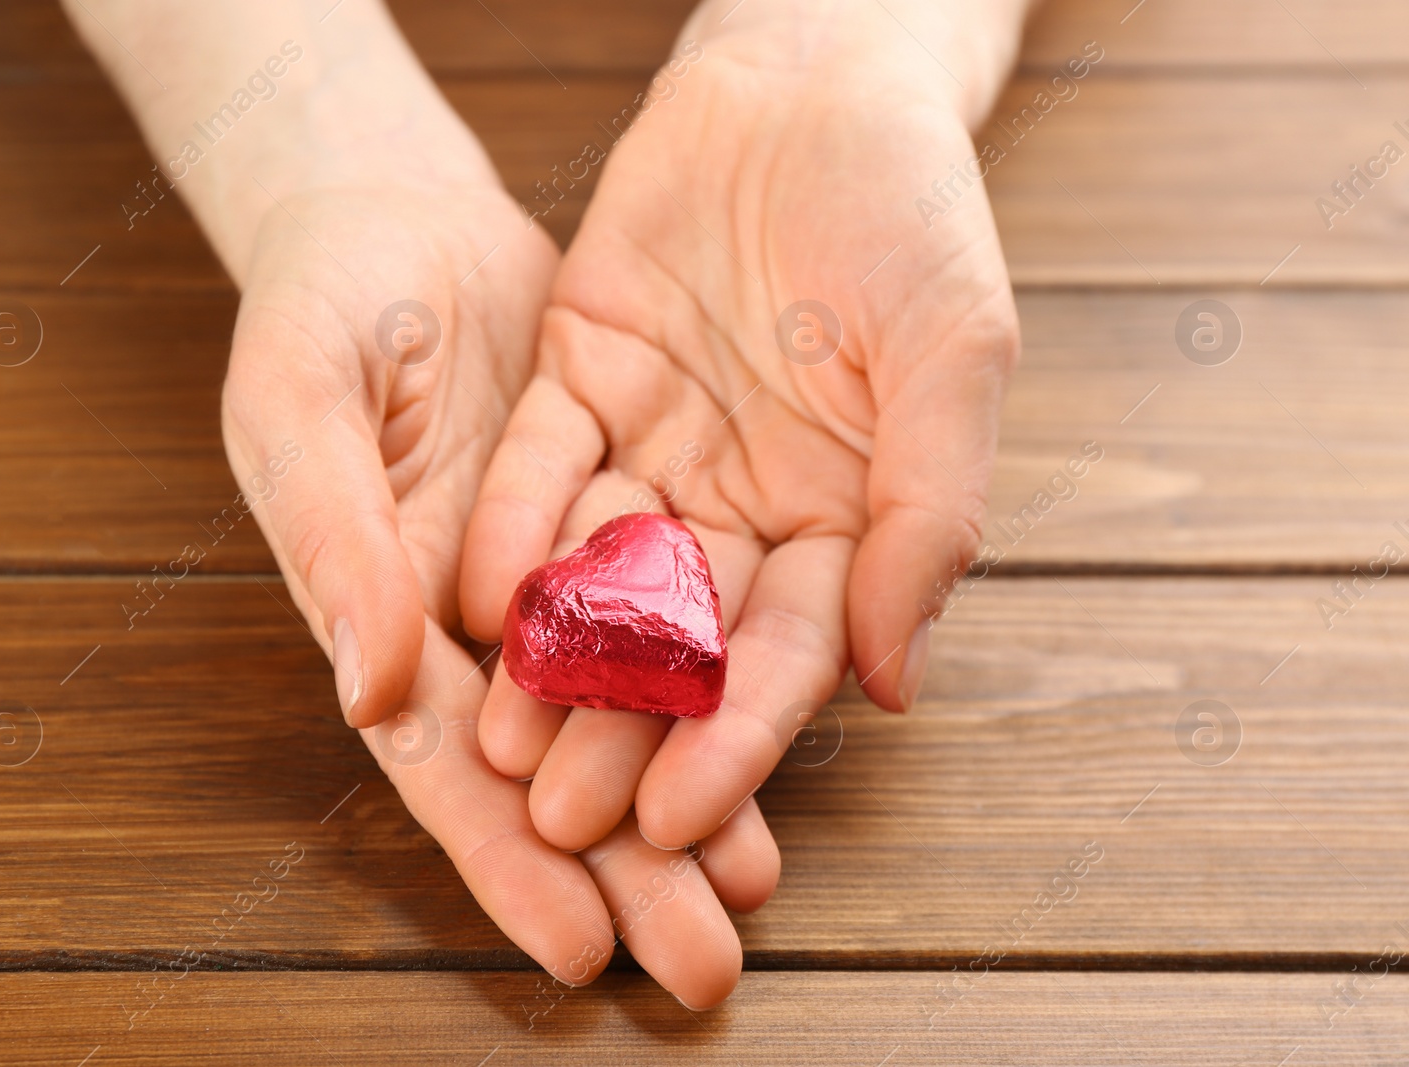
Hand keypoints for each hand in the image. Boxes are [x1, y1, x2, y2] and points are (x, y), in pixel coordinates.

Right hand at [223, 180, 768, 1005]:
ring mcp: (548, 573)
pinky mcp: (611, 511)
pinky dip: (717, 671)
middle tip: (704, 965)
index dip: (506, 860)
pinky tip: (766, 734)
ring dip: (687, 795)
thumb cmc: (319, 307)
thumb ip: (334, 546)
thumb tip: (375, 687)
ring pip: (627, 706)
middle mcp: (471, 622)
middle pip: (552, 768)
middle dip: (624, 870)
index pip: (448, 764)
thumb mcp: (300, 406)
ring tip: (753, 886)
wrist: (396, 215)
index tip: (580, 948)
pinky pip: (673, 605)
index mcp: (384, 615)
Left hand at [460, 0, 1021, 871]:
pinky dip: (511, 528)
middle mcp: (741, 505)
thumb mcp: (956, 356)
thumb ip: (929, 514)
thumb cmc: (914, 212)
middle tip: (565, 816)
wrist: (815, 81)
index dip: (736, 738)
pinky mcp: (580, 383)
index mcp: (842, 521)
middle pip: (676, 639)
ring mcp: (656, 448)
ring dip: (550, 656)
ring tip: (501, 740)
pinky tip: (475, 597)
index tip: (684, 815)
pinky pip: (541, 467)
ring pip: (595, 572)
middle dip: (623, 729)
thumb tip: (894, 682)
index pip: (785, 652)